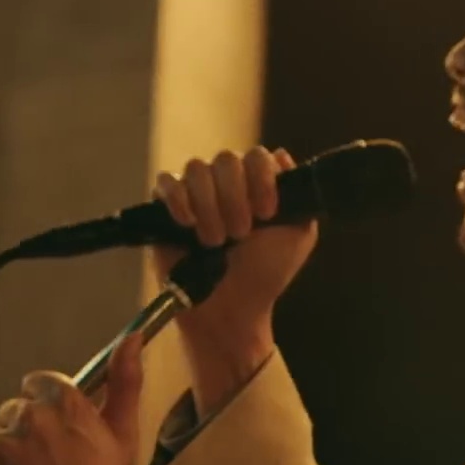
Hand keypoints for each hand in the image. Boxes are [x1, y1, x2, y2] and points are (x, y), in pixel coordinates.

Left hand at [0, 334, 144, 464]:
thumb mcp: (124, 431)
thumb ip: (126, 379)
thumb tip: (132, 335)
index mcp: (64, 401)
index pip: (38, 384)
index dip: (48, 408)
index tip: (58, 432)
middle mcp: (28, 416)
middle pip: (14, 411)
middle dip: (26, 431)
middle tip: (48, 464)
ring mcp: (0, 445)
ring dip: (4, 453)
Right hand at [152, 147, 316, 410]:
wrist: (231, 308)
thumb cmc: (265, 273)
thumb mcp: (298, 236)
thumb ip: (299, 197)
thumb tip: (282, 157)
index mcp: (257, 184)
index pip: (257, 156)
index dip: (262, 179)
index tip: (267, 213)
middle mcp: (226, 182)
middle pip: (226, 159)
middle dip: (235, 197)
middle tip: (241, 233)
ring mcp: (195, 192)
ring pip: (197, 169)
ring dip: (209, 205)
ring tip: (216, 241)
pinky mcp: (166, 207)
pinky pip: (166, 181)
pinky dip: (178, 199)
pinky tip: (188, 224)